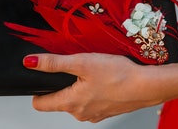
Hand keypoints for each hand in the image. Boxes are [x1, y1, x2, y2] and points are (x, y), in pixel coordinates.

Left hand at [23, 53, 162, 122]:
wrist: (147, 85)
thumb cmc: (118, 74)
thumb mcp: (82, 62)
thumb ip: (54, 63)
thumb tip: (30, 63)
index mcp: (70, 103)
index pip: (40, 104)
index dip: (38, 90)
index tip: (44, 78)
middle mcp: (80, 113)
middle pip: (59, 100)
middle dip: (62, 85)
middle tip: (75, 68)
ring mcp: (94, 114)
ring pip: (76, 101)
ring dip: (79, 87)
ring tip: (91, 73)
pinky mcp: (106, 111)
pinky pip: (91, 101)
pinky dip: (92, 91)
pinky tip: (103, 80)